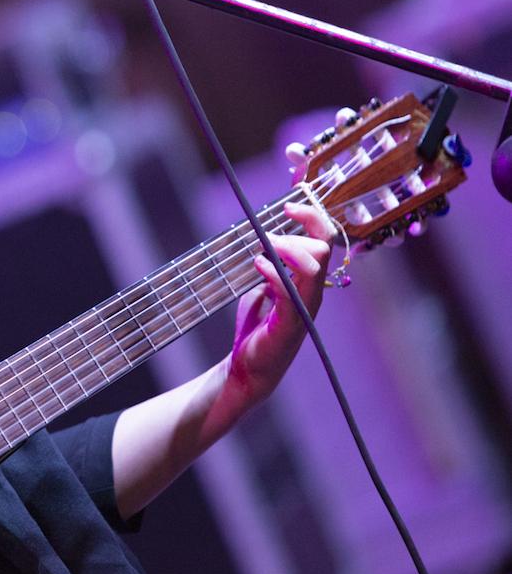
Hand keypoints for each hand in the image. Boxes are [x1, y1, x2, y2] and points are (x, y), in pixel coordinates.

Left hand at [224, 202, 333, 409]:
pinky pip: (290, 293)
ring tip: (265, 249)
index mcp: (310, 283)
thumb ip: (271, 267)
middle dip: (297, 234)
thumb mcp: (265, 289)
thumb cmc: (259, 328)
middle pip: (322, 250)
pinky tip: (258, 264)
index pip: (324, 243)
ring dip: (288, 250)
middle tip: (268, 239)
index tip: (289, 206)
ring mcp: (303, 309)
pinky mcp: (289, 324)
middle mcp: (313, 294)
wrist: (249, 367)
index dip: (312, 219)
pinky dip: (274, 273)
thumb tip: (265, 242)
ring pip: (313, 269)